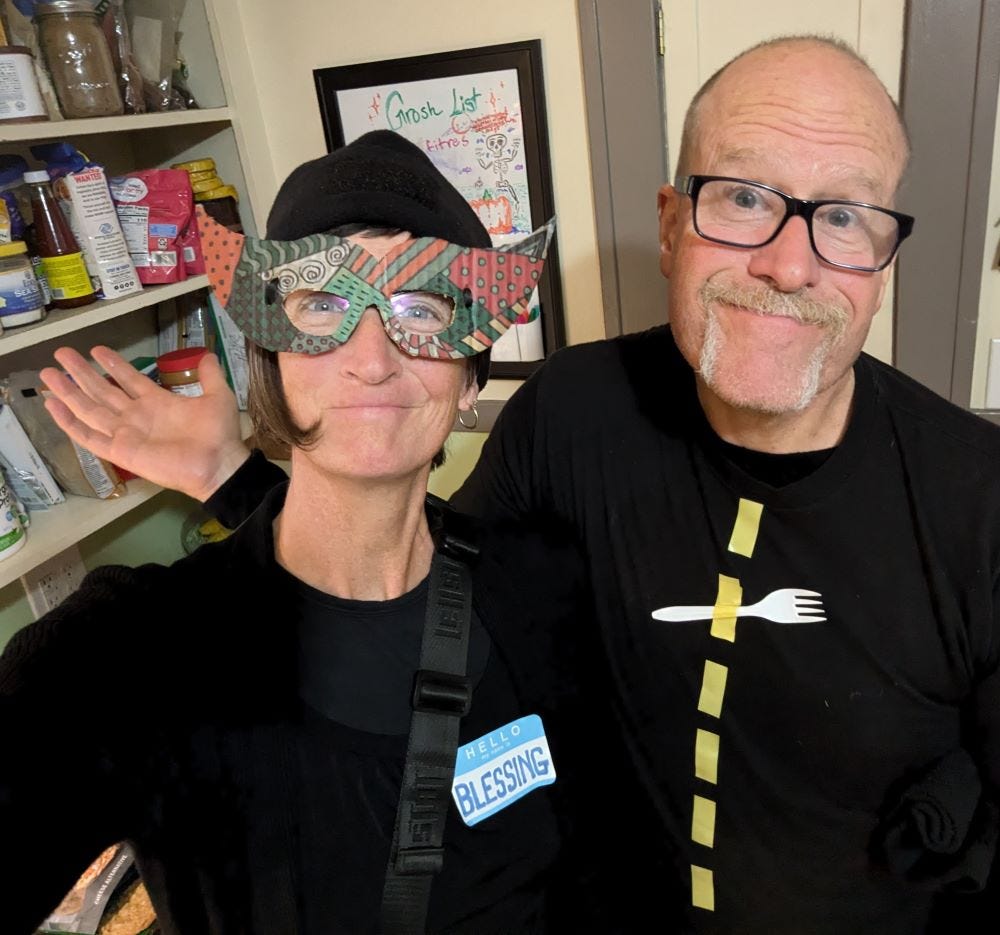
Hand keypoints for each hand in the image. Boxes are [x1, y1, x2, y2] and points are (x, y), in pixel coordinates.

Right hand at [40, 346, 250, 502]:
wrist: (217, 464)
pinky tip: (53, 406)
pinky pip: (88, 436)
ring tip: (48, 374)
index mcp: (157, 402)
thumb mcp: (217, 396)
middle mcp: (136, 416)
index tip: (96, 349)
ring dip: (68, 392)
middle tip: (61, 354)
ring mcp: (125, 433)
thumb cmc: (218, 433)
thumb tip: (207, 355)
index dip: (113, 364)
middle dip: (81, 372)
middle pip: (102, 390)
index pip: (128, 379)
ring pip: (89, 409)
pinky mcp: (119, 451)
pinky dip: (69, 422)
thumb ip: (210, 376)